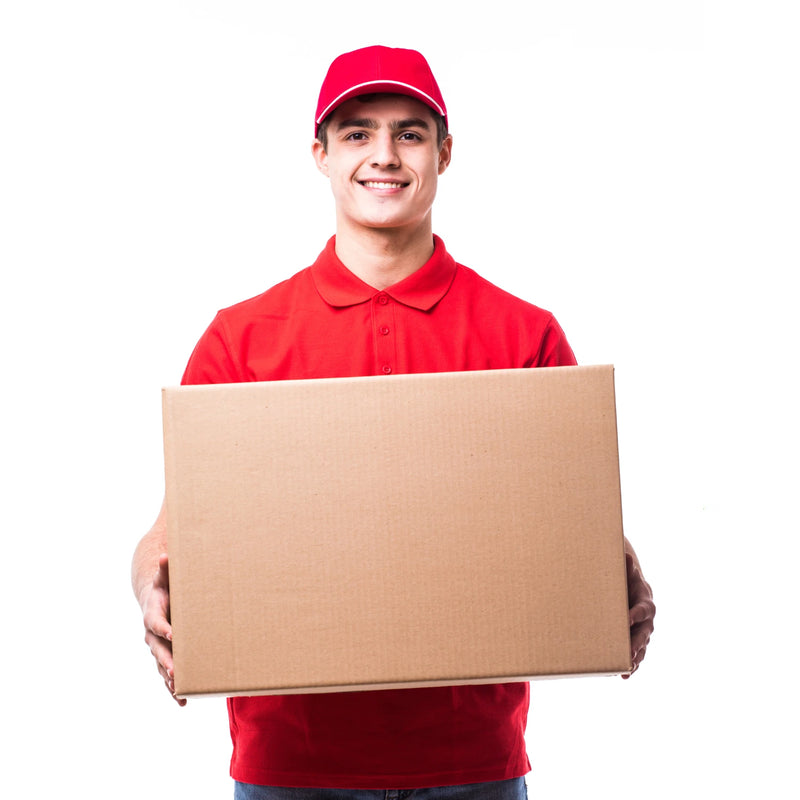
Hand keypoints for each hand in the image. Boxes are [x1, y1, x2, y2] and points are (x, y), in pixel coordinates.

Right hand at [140, 553, 185, 705]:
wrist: (156, 598)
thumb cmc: (166, 586)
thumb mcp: (166, 576)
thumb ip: (167, 569)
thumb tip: (166, 556)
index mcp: (152, 613)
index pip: (155, 622)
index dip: (163, 628)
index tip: (173, 634)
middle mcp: (151, 634)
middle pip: (157, 649)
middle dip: (167, 660)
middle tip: (177, 671)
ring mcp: (157, 647)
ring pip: (161, 665)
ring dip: (170, 678)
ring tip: (179, 689)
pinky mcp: (165, 656)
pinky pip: (167, 674)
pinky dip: (174, 688)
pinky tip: (183, 700)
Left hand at [622, 543, 654, 678]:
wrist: (633, 594)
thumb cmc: (628, 583)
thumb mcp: (628, 574)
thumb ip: (627, 568)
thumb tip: (625, 555)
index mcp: (646, 604)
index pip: (643, 610)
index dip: (636, 614)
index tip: (628, 618)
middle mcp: (647, 622)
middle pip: (644, 634)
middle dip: (636, 643)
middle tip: (628, 651)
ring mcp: (644, 634)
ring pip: (641, 648)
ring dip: (635, 658)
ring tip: (627, 668)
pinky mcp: (637, 643)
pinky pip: (636, 656)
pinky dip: (631, 665)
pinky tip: (624, 674)